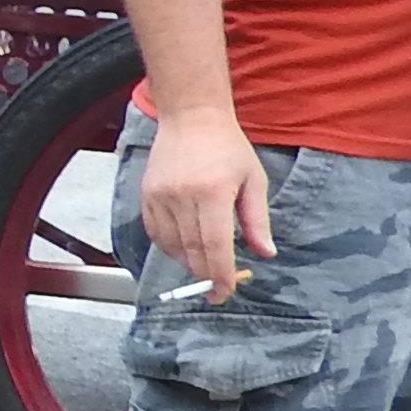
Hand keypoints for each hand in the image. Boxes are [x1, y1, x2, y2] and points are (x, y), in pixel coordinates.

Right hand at [137, 109, 274, 297]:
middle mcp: (182, 196)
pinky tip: (184, 250)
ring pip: (171, 245)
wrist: (191, 118)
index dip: (220, 274)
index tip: (225, 292)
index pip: (215, 245)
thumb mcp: (253, 180)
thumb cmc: (228, 148)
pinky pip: (155, 233)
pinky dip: (169, 248)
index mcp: (213, 192)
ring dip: (188, 262)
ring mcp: (160, 196)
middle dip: (205, 275)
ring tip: (203, 266)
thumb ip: (257, 220)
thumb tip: (265, 253)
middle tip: (217, 288)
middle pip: (192, 250)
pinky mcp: (146, 195)